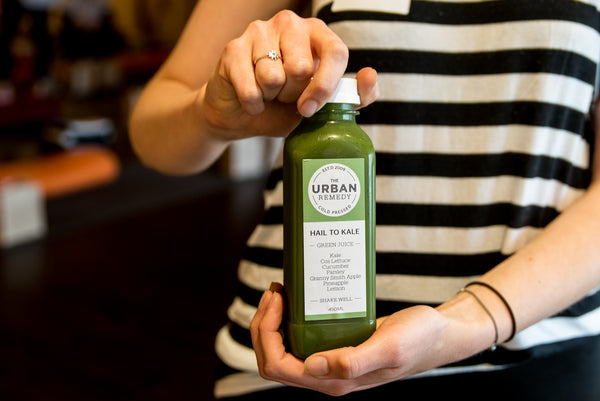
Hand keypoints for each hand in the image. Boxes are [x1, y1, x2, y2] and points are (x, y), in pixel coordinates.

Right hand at [202, 10, 378, 141]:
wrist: (241, 115)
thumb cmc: (285, 108)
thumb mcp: (324, 108)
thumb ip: (353, 97)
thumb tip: (369, 76)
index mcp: (317, 33)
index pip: (335, 51)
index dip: (325, 85)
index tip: (309, 109)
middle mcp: (289, 23)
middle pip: (302, 67)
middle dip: (293, 94)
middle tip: (284, 96)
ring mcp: (259, 31)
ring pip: (273, 76)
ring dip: (271, 97)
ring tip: (267, 93)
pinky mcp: (233, 48)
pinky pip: (250, 86)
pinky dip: (252, 104)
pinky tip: (251, 100)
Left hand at [250, 283, 458, 396]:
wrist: (438, 334)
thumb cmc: (418, 339)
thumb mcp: (390, 347)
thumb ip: (353, 361)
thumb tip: (311, 367)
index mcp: (335, 381)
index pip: (278, 366)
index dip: (267, 334)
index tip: (278, 299)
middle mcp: (327, 376)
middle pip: (273, 359)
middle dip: (264, 325)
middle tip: (276, 290)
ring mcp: (330, 363)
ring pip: (282, 349)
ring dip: (272, 322)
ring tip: (281, 290)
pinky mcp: (335, 348)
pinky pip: (299, 339)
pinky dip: (289, 319)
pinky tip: (297, 297)